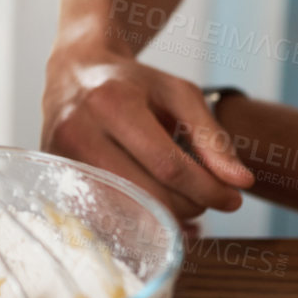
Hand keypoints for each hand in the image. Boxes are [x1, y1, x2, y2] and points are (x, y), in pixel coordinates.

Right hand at [42, 44, 252, 221]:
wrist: (74, 73)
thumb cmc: (132, 83)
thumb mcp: (179, 94)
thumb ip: (212, 137)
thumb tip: (241, 183)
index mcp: (111, 103)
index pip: (168, 166)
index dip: (207, 189)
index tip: (233, 198)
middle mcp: (78, 132)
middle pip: (146, 195)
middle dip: (189, 206)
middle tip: (208, 198)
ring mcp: (61, 160)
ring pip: (124, 214)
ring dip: (166, 220)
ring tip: (186, 204)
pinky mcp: (56, 179)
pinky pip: (104, 218)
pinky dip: (139, 224)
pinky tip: (159, 215)